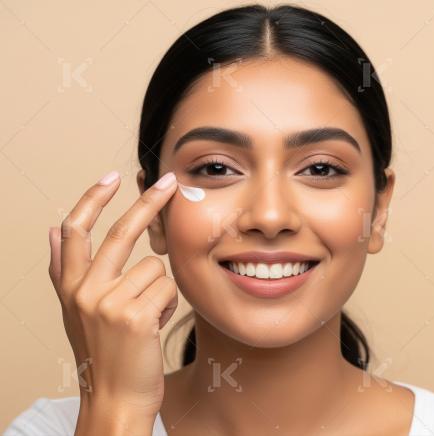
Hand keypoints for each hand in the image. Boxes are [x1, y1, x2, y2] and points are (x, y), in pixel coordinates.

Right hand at [48, 170, 178, 416]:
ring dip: (160, 291)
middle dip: (148, 203)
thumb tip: (55, 229)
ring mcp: (107, 304)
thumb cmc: (105, 354)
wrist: (115, 399)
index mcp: (69, 287)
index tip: (111, 177)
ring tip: (148, 318)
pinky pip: (168, 289)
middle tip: (169, 181)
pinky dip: (169, 306)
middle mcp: (83, 292)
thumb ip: (65, 270)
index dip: (92, 200)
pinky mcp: (134, 317)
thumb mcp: (75, 311)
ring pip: (155, 268)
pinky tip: (155, 328)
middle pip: (119, 233)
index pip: (75, 232)